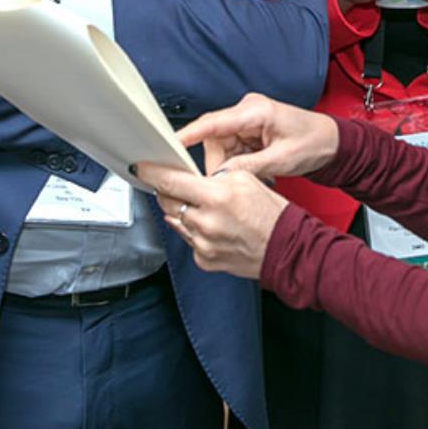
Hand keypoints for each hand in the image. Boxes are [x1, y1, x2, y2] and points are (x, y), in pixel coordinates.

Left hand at [137, 164, 286, 280]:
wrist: (286, 249)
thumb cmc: (271, 215)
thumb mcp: (245, 180)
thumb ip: (213, 177)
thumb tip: (189, 178)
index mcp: (217, 197)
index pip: (171, 182)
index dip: (152, 173)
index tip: (141, 167)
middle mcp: (206, 223)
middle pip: (168, 202)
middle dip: (169, 191)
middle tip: (177, 185)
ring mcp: (203, 244)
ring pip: (176, 221)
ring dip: (184, 211)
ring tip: (205, 208)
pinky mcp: (203, 260)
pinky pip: (188, 240)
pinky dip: (194, 231)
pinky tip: (211, 227)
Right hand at [173, 92, 339, 181]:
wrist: (332, 142)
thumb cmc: (314, 142)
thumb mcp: (282, 159)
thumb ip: (249, 167)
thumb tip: (221, 177)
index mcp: (254, 111)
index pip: (212, 123)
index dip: (188, 135)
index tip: (169, 146)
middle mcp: (247, 112)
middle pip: (213, 139)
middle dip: (218, 164)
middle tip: (228, 184)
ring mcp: (247, 121)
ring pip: (221, 148)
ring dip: (231, 167)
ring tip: (256, 178)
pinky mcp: (250, 132)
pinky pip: (233, 151)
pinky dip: (239, 166)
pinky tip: (258, 174)